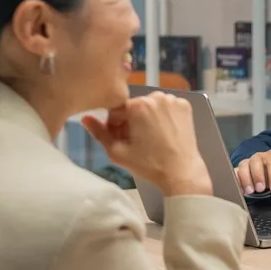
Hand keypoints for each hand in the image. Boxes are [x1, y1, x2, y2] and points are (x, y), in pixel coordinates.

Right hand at [80, 92, 212, 196]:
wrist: (182, 173)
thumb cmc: (149, 164)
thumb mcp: (118, 152)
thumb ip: (100, 133)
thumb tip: (85, 118)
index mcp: (138, 105)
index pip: (116, 111)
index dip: (114, 127)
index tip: (121, 141)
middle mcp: (156, 96)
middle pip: (134, 107)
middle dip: (130, 122)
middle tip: (135, 142)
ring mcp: (173, 100)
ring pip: (150, 106)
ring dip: (145, 118)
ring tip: (149, 139)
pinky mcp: (185, 106)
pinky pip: (166, 107)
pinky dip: (162, 116)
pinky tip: (162, 133)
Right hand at [234, 148, 270, 195]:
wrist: (268, 175)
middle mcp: (258, 157)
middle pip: (256, 161)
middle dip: (258, 175)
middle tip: (261, 189)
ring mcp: (247, 163)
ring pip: (243, 165)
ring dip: (246, 178)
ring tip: (250, 191)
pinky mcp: (238, 170)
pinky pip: (234, 172)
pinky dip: (236, 180)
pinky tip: (239, 189)